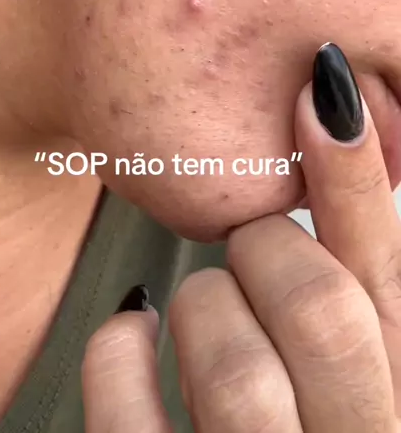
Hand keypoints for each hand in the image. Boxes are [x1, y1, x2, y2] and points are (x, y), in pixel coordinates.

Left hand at [81, 43, 400, 431]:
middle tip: (248, 246)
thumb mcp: (342, 362)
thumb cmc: (292, 414)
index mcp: (383, 406)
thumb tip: (335, 139)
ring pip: (235, 368)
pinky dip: (118, 353)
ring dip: (205, 305)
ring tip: (205, 307)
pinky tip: (132, 330)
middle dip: (270, 250)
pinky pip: (130, 417)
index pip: (386, 286)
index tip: (321, 92)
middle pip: (322, 311)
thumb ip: (342, 285)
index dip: (357, 181)